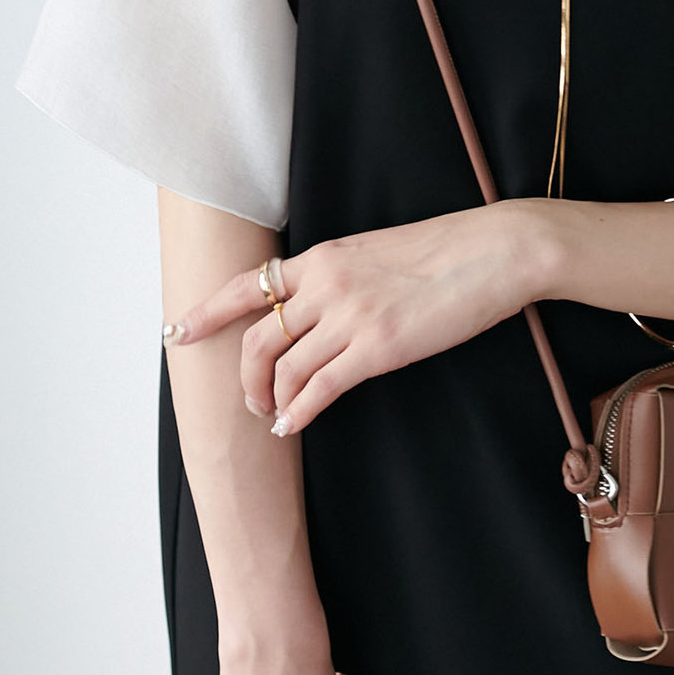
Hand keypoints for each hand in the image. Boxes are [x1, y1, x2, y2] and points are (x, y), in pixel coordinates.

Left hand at [168, 200, 552, 436]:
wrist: (496, 251)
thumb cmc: (450, 250)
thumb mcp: (379, 250)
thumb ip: (342, 276)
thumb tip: (321, 308)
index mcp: (325, 256)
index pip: (248, 284)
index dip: (206, 312)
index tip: (177, 331)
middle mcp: (327, 284)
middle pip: (257, 338)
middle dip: (244, 378)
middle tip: (251, 401)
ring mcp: (351, 316)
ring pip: (284, 368)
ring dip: (271, 400)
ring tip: (278, 417)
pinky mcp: (378, 348)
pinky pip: (319, 388)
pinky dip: (299, 411)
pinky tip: (295, 424)